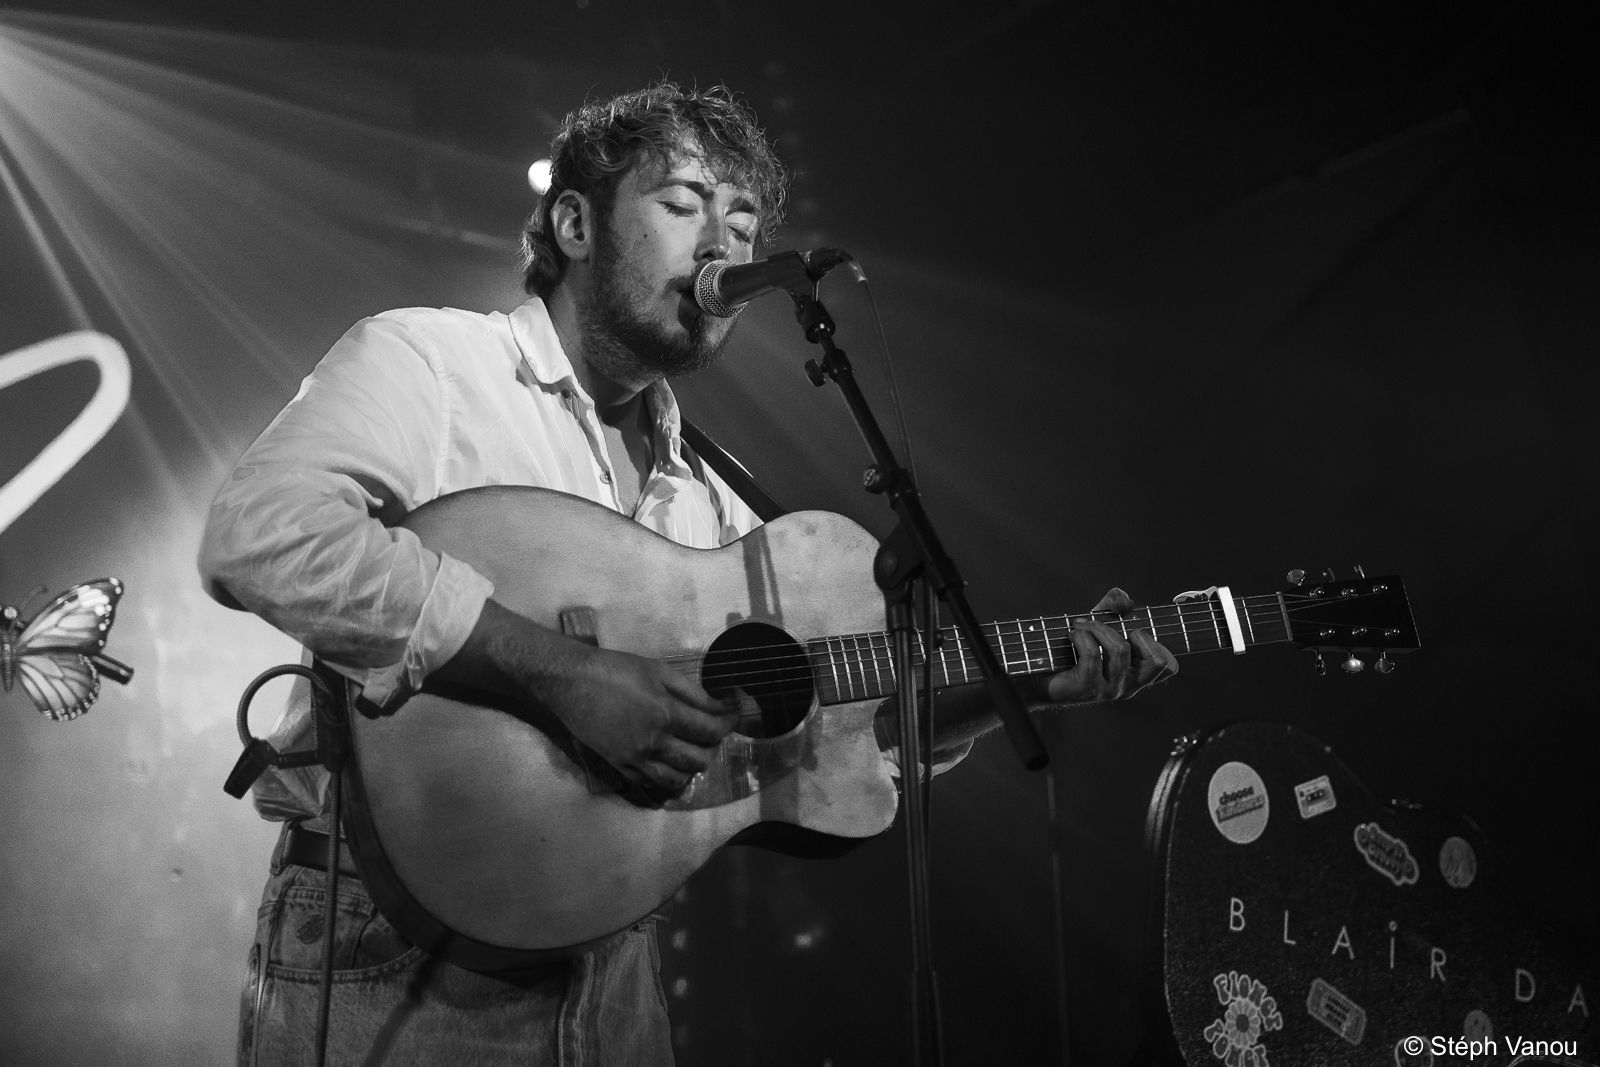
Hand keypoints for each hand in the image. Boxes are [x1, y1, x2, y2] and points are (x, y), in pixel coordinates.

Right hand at [436, 599, 734, 794]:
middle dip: (713, 746)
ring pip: (678, 779)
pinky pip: (652, 786)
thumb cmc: (615, 669)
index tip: (735, 713)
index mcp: (666, 714)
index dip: (731, 723)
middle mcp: (654, 743)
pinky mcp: (620, 767)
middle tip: (710, 730)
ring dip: (693, 768)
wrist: (570, 682)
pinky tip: (672, 769)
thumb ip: (693, 692)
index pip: (712, 731)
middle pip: (700, 760)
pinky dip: (669, 781)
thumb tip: (722, 705)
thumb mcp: (658, 670)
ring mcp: (636, 759)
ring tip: (692, 750)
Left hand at [1042, 587, 1176, 704]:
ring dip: (1098, 627)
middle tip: (1107, 627)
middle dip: (1132, 632)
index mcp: (1136, 674)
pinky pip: (1092, 654)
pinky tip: (1071, 635)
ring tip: (1080, 625)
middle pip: (1154, 660)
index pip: (1169, 667)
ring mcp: (1109, 690)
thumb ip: (1114, 605)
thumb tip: (1126, 600)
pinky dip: (1081, 636)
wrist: (1037, 671)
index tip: (1135, 631)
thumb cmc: (1071, 648)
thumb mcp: (1098, 621)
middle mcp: (1128, 686)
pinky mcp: (1087, 688)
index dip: (1159, 644)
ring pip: (1120, 649)